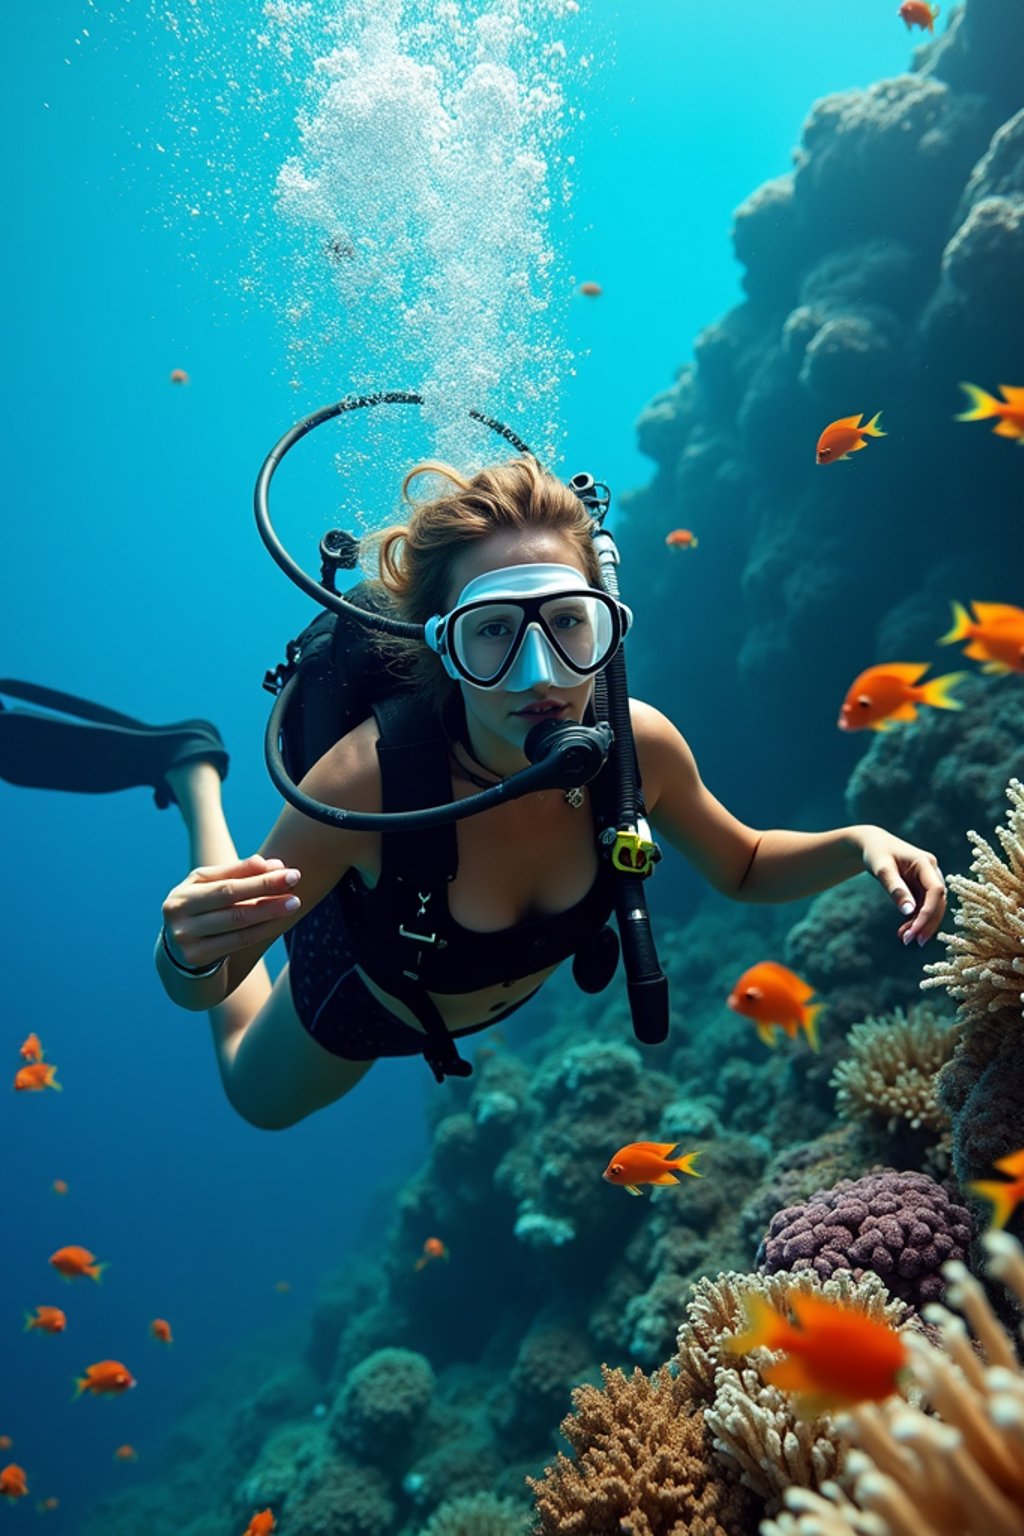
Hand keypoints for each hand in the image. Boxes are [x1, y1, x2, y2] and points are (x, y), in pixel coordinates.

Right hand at [161, 854, 301, 970]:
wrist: (179, 953)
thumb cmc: (202, 911)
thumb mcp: (211, 889)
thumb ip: (238, 873)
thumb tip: (272, 864)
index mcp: (182, 893)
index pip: (227, 883)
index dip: (259, 877)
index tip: (289, 871)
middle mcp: (178, 914)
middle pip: (231, 900)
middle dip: (266, 890)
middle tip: (296, 882)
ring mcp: (185, 938)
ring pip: (237, 922)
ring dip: (269, 911)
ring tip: (293, 903)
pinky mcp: (196, 956)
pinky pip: (238, 941)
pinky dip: (261, 930)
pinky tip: (279, 922)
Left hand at [857, 828, 945, 945]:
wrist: (872, 845)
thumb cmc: (876, 853)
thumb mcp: (882, 869)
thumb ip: (895, 888)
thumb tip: (909, 912)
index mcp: (926, 863)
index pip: (936, 891)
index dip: (928, 912)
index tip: (915, 930)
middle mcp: (932, 872)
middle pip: (937, 902)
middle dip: (926, 923)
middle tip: (911, 942)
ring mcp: (929, 880)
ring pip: (932, 907)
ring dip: (920, 924)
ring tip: (904, 939)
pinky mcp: (922, 887)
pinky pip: (923, 907)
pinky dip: (915, 920)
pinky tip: (904, 932)